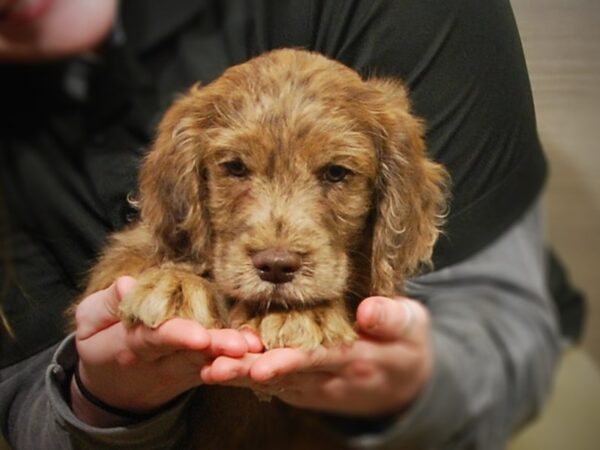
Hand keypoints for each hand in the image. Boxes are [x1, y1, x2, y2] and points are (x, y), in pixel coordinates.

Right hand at [74, 276, 261, 415]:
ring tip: (254, 347)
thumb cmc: (101, 342)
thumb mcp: (90, 321)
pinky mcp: (196, 370)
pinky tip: (258, 352)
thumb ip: (108, 303)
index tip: (199, 336)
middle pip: (191, 354)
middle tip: (241, 344)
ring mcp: (182, 369)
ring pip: (209, 363)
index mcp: (132, 346)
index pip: (156, 339)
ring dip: (232, 357)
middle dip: (216, 348)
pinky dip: (237, 363)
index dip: (178, 336)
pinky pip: (217, 367)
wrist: (113, 384)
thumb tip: (127, 284)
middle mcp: (162, 361)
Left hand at [201, 296, 432, 416]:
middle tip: (216, 369)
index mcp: (361, 359)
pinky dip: (247, 378)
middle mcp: (333, 379)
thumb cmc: (408, 344)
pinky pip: (275, 383)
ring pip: (275, 382)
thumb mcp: (413, 326)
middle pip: (288, 375)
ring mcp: (317, 387)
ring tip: (209, 370)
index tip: (261, 365)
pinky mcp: (306, 387)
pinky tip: (220, 368)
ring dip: (242, 378)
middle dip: (251, 373)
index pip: (321, 359)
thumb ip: (392, 318)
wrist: (406, 382)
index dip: (291, 361)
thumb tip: (367, 311)